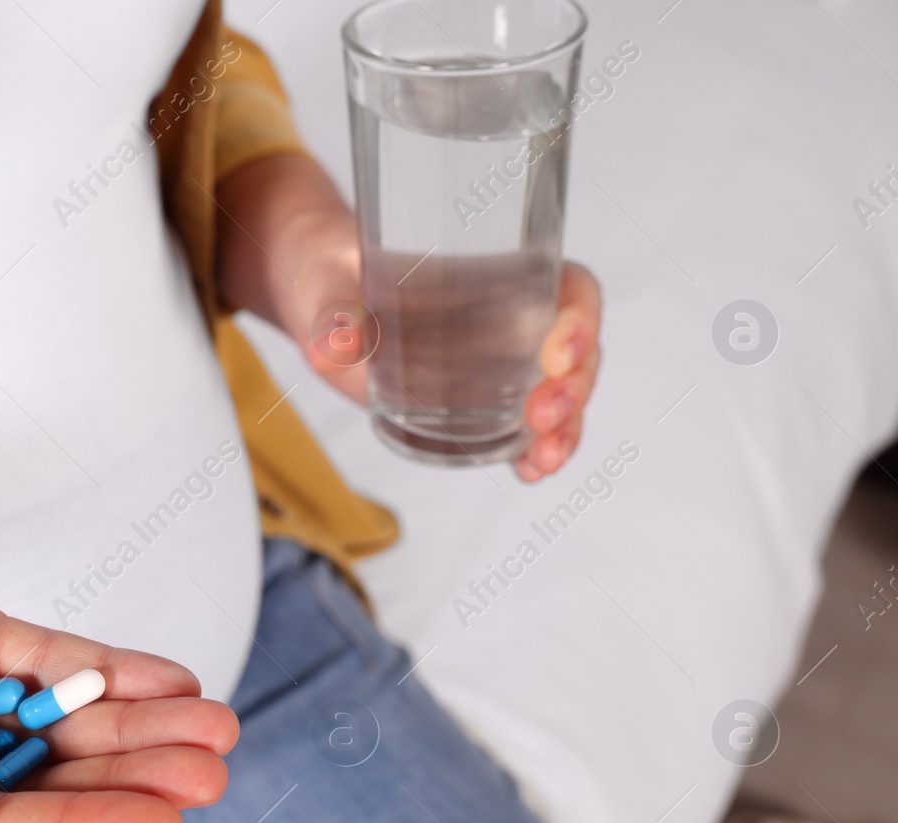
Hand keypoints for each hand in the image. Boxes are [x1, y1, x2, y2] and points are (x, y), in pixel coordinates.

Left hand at [215, 152, 602, 480]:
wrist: (318, 301)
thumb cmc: (334, 279)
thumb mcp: (328, 291)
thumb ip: (332, 316)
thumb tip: (334, 346)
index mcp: (495, 276)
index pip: (570, 289)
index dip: (579, 320)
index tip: (557, 354)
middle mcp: (510, 320)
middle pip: (576, 351)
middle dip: (573, 388)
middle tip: (542, 416)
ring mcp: (499, 366)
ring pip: (559, 395)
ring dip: (564, 429)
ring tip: (544, 459)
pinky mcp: (476, 405)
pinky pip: (523, 429)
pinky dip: (535, 451)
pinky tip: (532, 472)